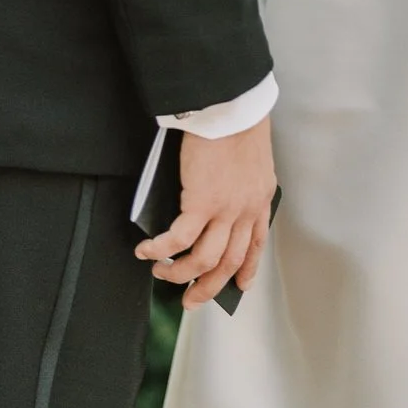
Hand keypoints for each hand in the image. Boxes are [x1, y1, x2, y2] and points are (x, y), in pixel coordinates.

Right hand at [135, 116, 276, 307]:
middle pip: (229, 262)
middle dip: (208, 288)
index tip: (240, 285)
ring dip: (180, 275)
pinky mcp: (201, 203)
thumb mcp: (252, 159)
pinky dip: (160, 250)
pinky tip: (147, 251)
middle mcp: (246, 210)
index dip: (247, 268)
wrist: (231, 105)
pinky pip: (178, 240)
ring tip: (161, 274)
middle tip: (191, 301)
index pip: (257, 243)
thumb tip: (215, 199)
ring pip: (203, 261)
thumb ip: (240, 183)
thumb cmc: (237, 121)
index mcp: (261, 198)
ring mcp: (225, 210)